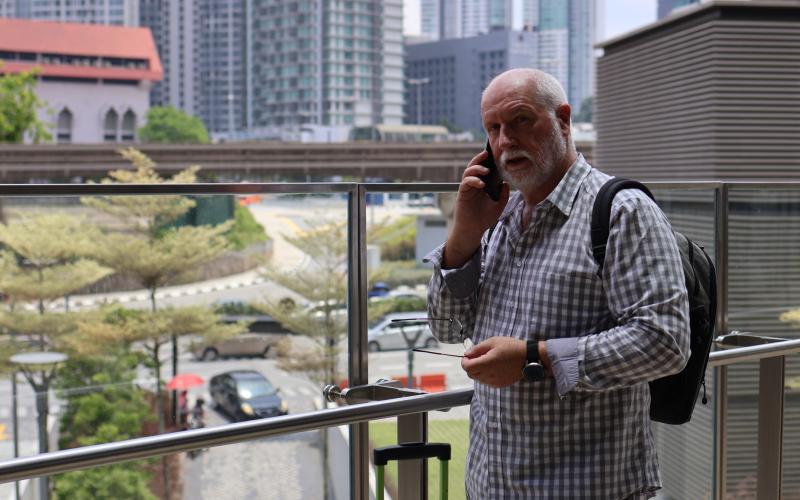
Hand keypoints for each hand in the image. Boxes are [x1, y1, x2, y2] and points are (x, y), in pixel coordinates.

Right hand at [443, 151, 509, 268]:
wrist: (473, 230)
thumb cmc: (484, 219)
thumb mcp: (499, 206)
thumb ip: (503, 195)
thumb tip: (506, 183)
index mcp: (482, 186)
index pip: (484, 170)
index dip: (488, 161)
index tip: (494, 155)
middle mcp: (474, 185)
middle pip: (474, 167)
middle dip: (479, 159)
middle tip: (487, 153)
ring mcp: (467, 188)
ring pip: (468, 172)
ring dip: (476, 168)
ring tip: (486, 170)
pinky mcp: (462, 193)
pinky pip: (466, 182)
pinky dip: (473, 180)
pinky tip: (481, 184)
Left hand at [460, 336, 525, 387]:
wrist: (528, 357)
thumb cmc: (511, 347)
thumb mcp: (493, 342)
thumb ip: (478, 348)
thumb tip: (467, 354)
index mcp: (486, 364)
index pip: (467, 367)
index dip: (465, 361)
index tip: (469, 356)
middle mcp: (489, 375)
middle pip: (471, 374)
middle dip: (470, 366)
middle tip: (477, 357)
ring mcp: (494, 381)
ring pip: (478, 379)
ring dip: (478, 371)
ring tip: (486, 362)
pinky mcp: (500, 384)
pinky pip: (486, 382)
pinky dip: (485, 376)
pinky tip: (492, 368)